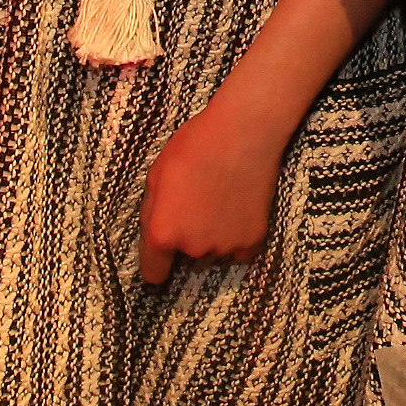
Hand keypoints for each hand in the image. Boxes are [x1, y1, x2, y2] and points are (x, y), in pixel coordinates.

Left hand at [135, 98, 286, 284]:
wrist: (243, 133)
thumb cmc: (195, 147)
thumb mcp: (156, 175)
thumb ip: (152, 212)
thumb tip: (155, 233)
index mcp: (163, 232)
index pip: (154, 272)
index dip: (157, 265)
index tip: (162, 260)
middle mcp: (192, 247)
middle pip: (187, 256)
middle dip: (189, 237)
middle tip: (198, 203)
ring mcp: (224, 246)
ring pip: (214, 251)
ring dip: (214, 235)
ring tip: (221, 199)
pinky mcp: (252, 239)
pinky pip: (240, 249)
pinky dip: (238, 235)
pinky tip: (238, 208)